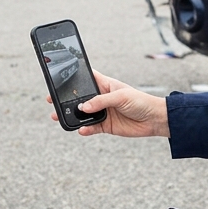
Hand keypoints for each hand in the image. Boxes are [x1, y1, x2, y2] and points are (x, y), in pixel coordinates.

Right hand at [46, 71, 168, 137]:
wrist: (155, 119)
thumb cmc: (141, 101)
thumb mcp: (121, 96)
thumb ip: (101, 101)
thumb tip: (83, 107)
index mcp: (105, 85)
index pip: (85, 78)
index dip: (72, 78)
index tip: (58, 80)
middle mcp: (101, 98)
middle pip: (79, 98)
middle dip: (66, 100)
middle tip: (52, 101)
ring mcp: (103, 112)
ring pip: (82, 114)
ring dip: (72, 116)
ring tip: (59, 116)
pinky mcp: (106, 126)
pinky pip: (91, 127)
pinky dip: (85, 129)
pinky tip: (81, 130)